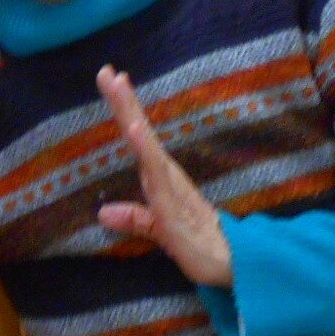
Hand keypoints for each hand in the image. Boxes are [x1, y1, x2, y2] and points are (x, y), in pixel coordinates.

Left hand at [95, 66, 232, 286]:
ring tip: (119, 88)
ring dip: (131, 115)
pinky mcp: (172, 201)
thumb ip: (135, 219)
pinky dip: (145, 149)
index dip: (124, 109)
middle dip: (122, 101)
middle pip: (139, 130)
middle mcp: (164, 173)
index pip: (137, 137)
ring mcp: (169, 184)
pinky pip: (157, 172)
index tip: (112, 79)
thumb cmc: (195, 245)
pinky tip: (135, 130)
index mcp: (158, 176)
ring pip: (146, 144)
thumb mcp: (157, 231)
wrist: (230, 264)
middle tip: (106, 71)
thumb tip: (104, 212)